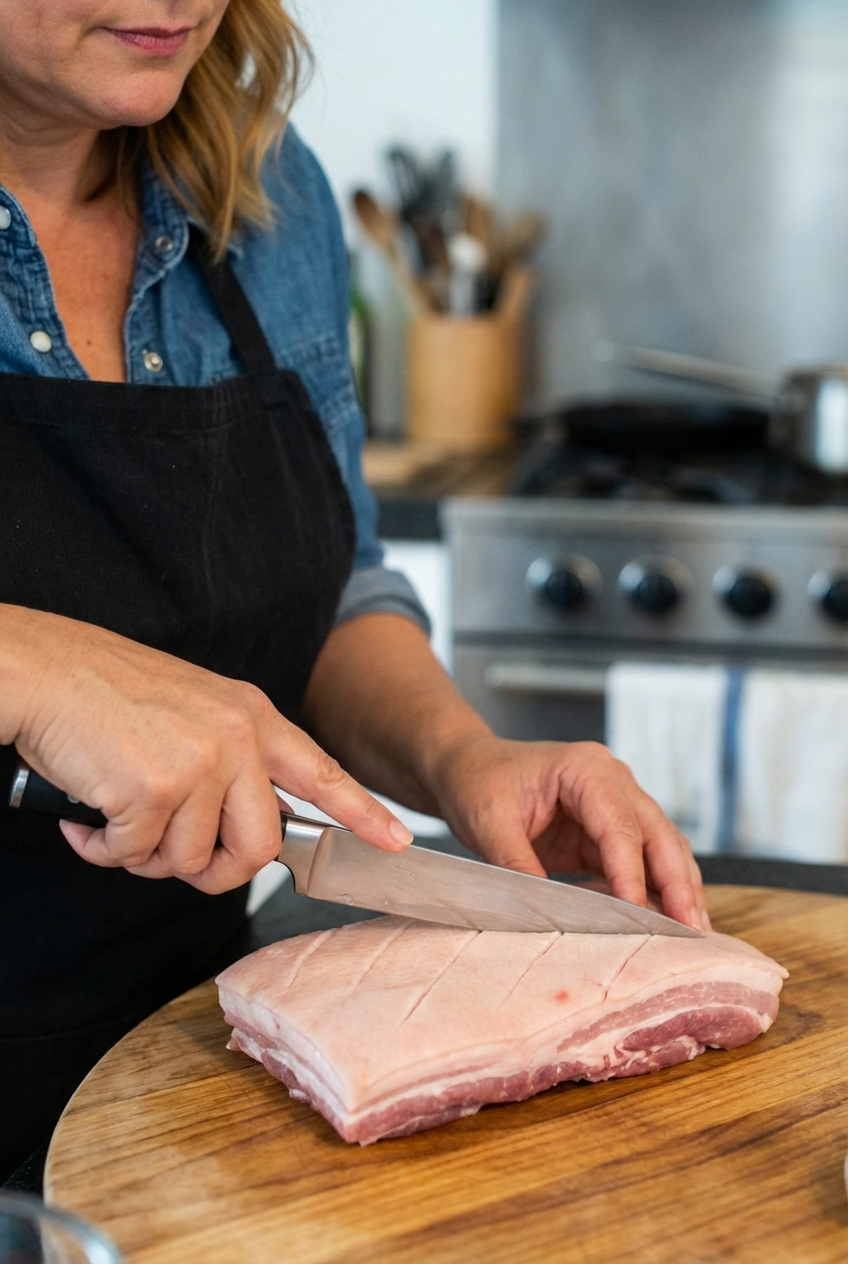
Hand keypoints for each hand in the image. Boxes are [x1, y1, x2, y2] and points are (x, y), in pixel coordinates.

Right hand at [0, 606, 411, 893]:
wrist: (44, 670)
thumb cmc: (106, 694)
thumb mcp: (192, 711)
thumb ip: (228, 762)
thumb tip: (232, 830)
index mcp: (251, 716)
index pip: (321, 772)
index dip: (362, 812)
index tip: (396, 840)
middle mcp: (236, 738)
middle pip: (258, 848)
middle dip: (213, 872)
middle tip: (170, 857)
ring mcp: (199, 762)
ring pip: (189, 861)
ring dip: (144, 854)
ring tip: (114, 812)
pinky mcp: (154, 788)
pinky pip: (137, 857)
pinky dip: (104, 850)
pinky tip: (87, 817)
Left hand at [429, 732, 709, 931]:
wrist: (466, 767)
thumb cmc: (476, 783)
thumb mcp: (489, 824)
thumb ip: (520, 867)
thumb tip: (549, 915)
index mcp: (584, 769)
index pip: (620, 826)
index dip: (632, 874)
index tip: (638, 917)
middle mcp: (611, 780)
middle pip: (658, 834)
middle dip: (678, 884)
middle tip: (692, 931)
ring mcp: (615, 803)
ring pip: (661, 847)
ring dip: (677, 889)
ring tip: (692, 934)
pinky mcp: (607, 830)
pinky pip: (641, 861)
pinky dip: (654, 891)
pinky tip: (662, 923)